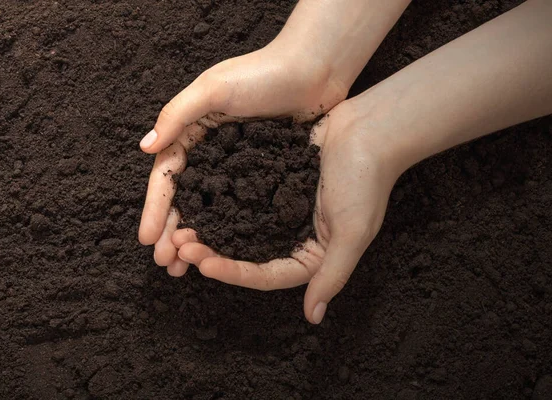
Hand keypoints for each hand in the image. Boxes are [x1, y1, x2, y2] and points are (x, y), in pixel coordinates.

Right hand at [138, 45, 348, 276]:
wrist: (313, 70)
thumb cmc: (262, 73)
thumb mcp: (214, 89)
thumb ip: (178, 116)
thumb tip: (145, 148)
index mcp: (191, 130)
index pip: (167, 176)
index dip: (156, 208)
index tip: (147, 240)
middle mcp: (209, 150)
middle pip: (185, 198)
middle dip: (172, 231)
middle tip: (167, 265)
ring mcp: (235, 163)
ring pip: (209, 206)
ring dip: (197, 235)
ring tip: (188, 265)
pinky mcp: (261, 170)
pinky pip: (239, 203)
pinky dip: (228, 226)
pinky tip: (224, 248)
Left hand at [172, 100, 400, 323]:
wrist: (370, 129)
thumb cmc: (367, 182)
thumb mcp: (353, 233)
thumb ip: (332, 275)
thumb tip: (313, 317)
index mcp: (310, 254)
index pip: (266, 274)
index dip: (234, 273)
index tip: (204, 266)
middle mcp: (291, 235)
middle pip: (246, 253)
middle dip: (213, 253)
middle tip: (181, 246)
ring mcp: (280, 208)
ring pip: (238, 225)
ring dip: (211, 227)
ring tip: (181, 226)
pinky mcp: (273, 181)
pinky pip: (242, 194)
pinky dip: (221, 197)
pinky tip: (197, 196)